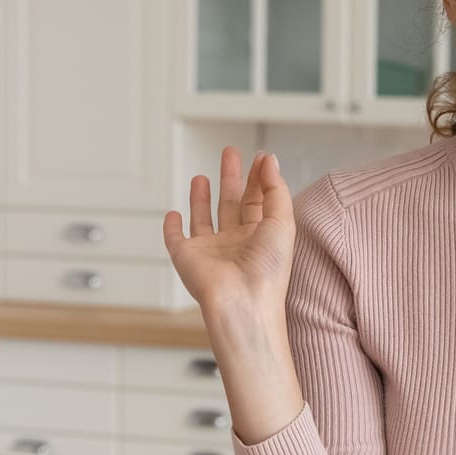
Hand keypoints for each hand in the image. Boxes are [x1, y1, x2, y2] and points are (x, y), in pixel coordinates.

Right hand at [162, 148, 294, 324]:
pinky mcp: (186, 257)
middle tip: (230, 152)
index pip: (259, 200)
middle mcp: (236, 243)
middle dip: (231, 178)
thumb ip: (276, 189)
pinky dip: (172, 227)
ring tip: (202, 177)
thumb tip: (270, 160)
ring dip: (202, 199)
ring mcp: (210, 250)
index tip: (261, 157)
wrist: (242, 301)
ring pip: (204, 219)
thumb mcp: (283, 221)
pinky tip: (173, 214)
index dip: (259, 178)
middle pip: (232, 203)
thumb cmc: (269, 269)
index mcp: (260, 235)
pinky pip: (176, 239)